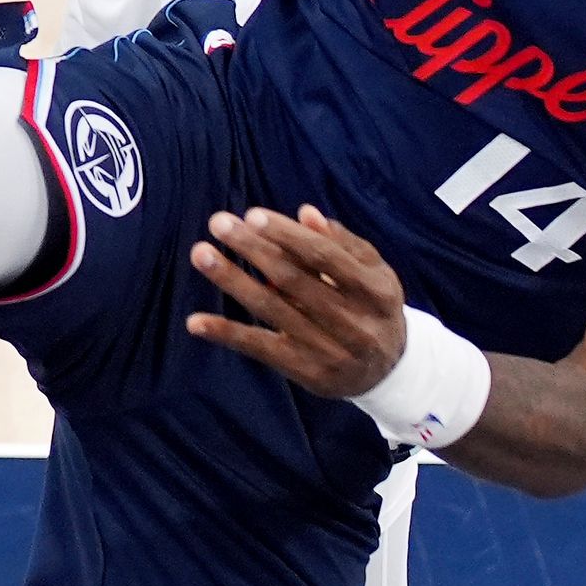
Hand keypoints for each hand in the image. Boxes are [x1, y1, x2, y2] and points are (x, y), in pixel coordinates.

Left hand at [185, 206, 411, 398]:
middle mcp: (355, 323)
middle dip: (253, 248)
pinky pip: (261, 349)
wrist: (389, 372)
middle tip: (218, 222)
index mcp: (377, 291)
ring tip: (202, 254)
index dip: (288, 236)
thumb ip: (342, 244)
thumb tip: (306, 213)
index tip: (252, 215)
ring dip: (233, 280)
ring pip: (272, 309)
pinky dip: (227, 334)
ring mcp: (329, 350)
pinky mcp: (305, 371)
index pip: (326, 257)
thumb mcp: (373, 273)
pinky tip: (196, 321)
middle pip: (294, 280)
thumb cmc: (372, 307)